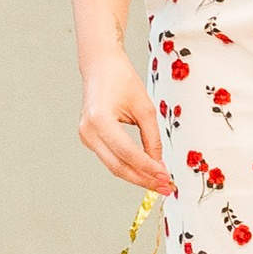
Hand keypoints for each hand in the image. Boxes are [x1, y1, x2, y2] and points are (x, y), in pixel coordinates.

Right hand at [79, 53, 170, 192]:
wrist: (100, 66)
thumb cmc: (121, 80)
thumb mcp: (144, 108)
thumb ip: (152, 138)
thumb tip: (159, 165)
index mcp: (99, 120)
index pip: (127, 153)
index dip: (147, 168)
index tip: (166, 177)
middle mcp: (88, 132)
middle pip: (118, 166)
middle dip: (143, 179)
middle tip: (165, 187)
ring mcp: (86, 137)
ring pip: (114, 166)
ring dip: (137, 176)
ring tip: (158, 182)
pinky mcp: (90, 139)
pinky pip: (111, 158)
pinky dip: (128, 166)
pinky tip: (145, 171)